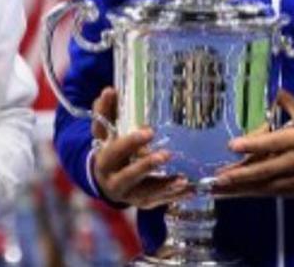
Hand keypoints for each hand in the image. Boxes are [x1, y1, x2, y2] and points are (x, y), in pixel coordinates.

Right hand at [89, 87, 190, 208]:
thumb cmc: (110, 148)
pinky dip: (174, 195)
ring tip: (183, 179)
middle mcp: (114, 181)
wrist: (107, 179)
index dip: (130, 142)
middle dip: (146, 165)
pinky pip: (160, 200)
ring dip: (165, 186)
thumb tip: (110, 90)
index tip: (149, 131)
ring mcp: (129, 195)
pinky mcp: (143, 203)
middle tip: (167, 155)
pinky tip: (190, 189)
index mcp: (104, 161)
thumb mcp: (105, 131)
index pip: (114, 151)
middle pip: (129, 175)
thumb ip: (106, 112)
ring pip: (146, 193)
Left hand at [212, 90, 293, 198]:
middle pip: (266, 169)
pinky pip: (271, 192)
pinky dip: (254, 193)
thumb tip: (275, 92)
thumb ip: (291, 104)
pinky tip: (237, 193)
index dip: (252, 144)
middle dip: (241, 174)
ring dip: (241, 187)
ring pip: (265, 185)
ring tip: (219, 188)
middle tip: (219, 178)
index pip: (273, 142)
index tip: (232, 146)